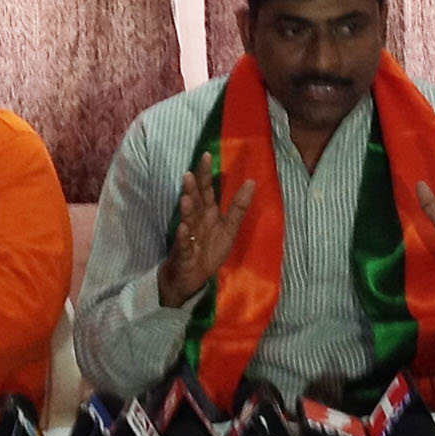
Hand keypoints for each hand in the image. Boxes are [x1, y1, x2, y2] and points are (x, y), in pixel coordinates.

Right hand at [158, 154, 257, 309]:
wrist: (189, 280)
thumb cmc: (208, 251)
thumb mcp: (229, 229)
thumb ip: (239, 207)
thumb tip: (252, 181)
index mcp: (206, 213)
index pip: (205, 190)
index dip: (205, 174)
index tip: (206, 155)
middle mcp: (195, 221)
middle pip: (194, 202)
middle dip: (191, 189)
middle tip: (189, 173)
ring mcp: (187, 237)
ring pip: (187, 221)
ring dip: (186, 210)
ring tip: (186, 197)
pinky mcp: (183, 255)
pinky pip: (183, 245)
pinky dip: (182, 238)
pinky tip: (182, 229)